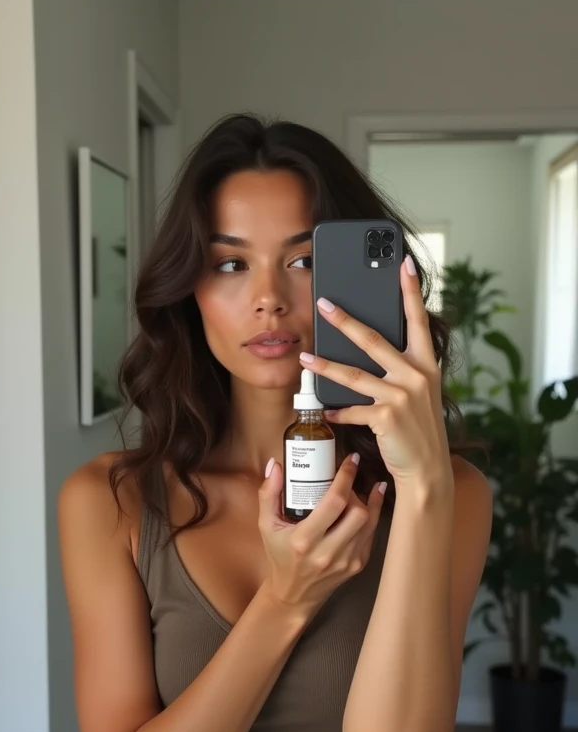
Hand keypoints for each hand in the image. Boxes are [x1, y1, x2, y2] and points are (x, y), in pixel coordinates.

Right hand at [257, 453, 384, 619]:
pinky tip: (371, 501)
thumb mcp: (266, 525)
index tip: (350, 459)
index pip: (334, 502)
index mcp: (304, 541)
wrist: (294, 594)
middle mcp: (328, 553)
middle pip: (358, 513)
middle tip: (347, 480)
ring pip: (369, 523)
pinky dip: (372, 514)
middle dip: (355, 490)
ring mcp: (346, 561)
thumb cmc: (279, 555)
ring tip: (356, 490)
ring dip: (366, 502)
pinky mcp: (358, 565)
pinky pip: (371, 533)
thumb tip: (276, 465)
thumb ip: (268, 494)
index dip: (346, 477)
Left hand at [300, 254, 451, 488]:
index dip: (410, 290)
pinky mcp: (386, 417)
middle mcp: (416, 375)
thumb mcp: (419, 393)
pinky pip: (352, 408)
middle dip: (346, 320)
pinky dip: (337, 410)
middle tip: (324, 303)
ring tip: (304, 356)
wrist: (427, 469)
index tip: (403, 263)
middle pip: (374, 340)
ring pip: (354, 374)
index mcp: (426, 364)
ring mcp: (401, 395)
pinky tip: (326, 411)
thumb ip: (401, 369)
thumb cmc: (418, 429)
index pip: (417, 319)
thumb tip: (369, 348)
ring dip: (325, 365)